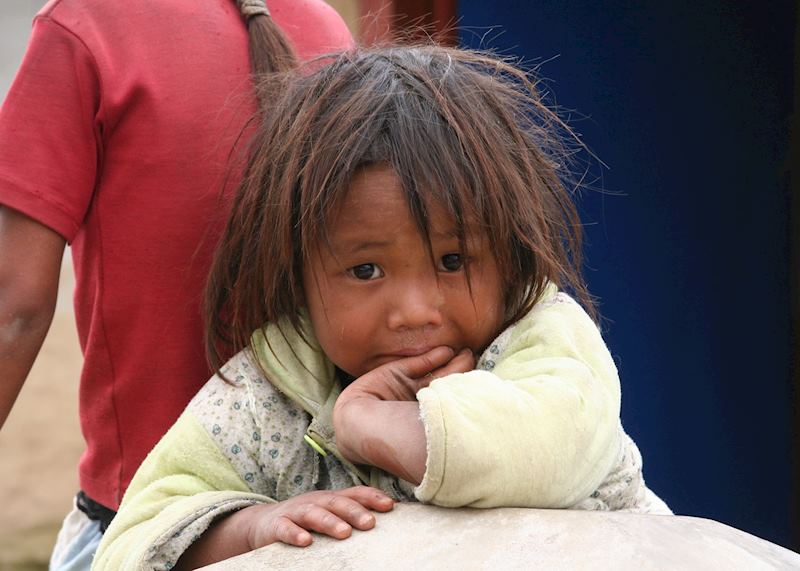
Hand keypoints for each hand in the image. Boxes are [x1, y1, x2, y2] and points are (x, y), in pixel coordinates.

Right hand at [241, 486, 393, 547]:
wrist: (263, 523)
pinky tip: (306, 542)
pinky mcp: (277, 526)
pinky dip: (295, 534)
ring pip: (313, 513)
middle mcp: (315, 502)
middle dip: (354, 511)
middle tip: (370, 523)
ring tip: (344, 532)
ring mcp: (296, 512)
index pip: (354, 494)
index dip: (372, 497)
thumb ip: (350, 516)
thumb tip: (381, 521)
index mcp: (331, 499)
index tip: (390, 506)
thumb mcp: (328, 514)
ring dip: (329, 522)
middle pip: (337, 503)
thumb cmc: (304, 521)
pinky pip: (286, 529)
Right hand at [332, 347, 474, 481]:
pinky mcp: (395, 372)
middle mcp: (418, 403)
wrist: (361, 425)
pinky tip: (446, 351)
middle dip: (461, 371)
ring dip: (451, 362)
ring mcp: (407, 388)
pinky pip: (418, 364)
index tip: (482, 381)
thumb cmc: (398, 432)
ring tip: (465, 353)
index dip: (466, 390)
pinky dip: (433, 357)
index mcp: (425, 420)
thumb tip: (474, 392)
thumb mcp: (431, 420)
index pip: (451, 402)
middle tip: (474, 359)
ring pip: (434, 373)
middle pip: (445, 384)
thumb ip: (449, 401)